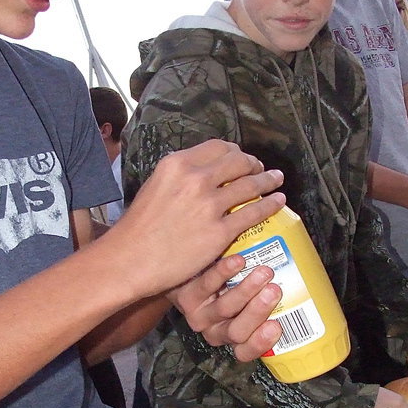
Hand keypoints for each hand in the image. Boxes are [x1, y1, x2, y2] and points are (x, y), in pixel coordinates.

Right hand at [113, 141, 285, 295]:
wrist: (130, 260)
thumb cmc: (139, 230)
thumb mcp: (155, 188)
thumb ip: (179, 178)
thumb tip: (201, 176)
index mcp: (177, 164)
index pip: (218, 147)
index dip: (235, 152)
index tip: (241, 159)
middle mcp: (195, 179)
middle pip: (238, 161)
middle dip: (254, 164)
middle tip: (261, 170)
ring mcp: (208, 205)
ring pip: (250, 184)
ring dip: (268, 181)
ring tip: (276, 181)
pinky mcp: (219, 231)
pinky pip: (253, 213)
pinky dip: (270, 205)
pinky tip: (277, 203)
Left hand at [170, 258, 282, 360]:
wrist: (189, 276)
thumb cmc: (228, 287)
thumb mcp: (253, 297)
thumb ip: (276, 293)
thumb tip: (311, 275)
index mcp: (235, 337)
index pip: (246, 351)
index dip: (261, 343)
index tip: (277, 326)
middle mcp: (217, 331)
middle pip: (237, 331)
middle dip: (258, 311)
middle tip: (274, 291)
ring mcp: (200, 315)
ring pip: (224, 309)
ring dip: (245, 290)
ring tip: (263, 272)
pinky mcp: (186, 297)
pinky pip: (205, 287)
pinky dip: (223, 273)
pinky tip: (237, 262)